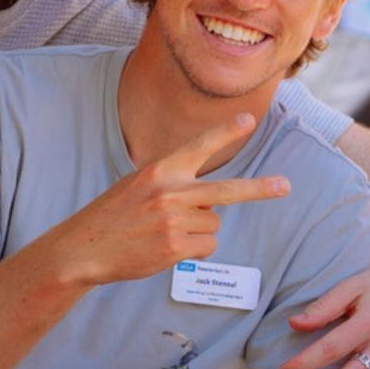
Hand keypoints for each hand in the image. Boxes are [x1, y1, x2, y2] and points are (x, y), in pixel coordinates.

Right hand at [44, 112, 287, 286]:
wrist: (84, 248)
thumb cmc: (113, 216)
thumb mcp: (138, 186)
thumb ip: (174, 185)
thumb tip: (213, 203)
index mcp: (159, 170)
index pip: (199, 146)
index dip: (226, 132)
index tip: (249, 119)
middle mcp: (170, 193)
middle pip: (228, 191)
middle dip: (260, 189)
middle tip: (285, 186)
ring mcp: (174, 222)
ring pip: (213, 224)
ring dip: (199, 231)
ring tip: (166, 233)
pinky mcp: (175, 248)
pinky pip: (207, 246)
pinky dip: (194, 249)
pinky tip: (167, 247)